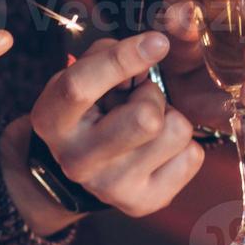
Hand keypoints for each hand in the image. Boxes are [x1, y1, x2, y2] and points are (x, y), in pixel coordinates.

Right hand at [27, 32, 203, 217]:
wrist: (86, 167)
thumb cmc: (89, 107)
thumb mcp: (83, 73)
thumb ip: (109, 53)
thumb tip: (153, 47)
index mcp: (52, 121)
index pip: (81, 86)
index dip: (123, 59)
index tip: (159, 42)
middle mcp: (77, 161)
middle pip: (145, 119)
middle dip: (153, 97)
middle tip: (141, 99)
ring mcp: (110, 188)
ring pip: (176, 132)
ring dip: (171, 118)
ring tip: (148, 124)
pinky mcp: (143, 203)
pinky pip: (192, 156)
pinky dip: (183, 145)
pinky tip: (159, 148)